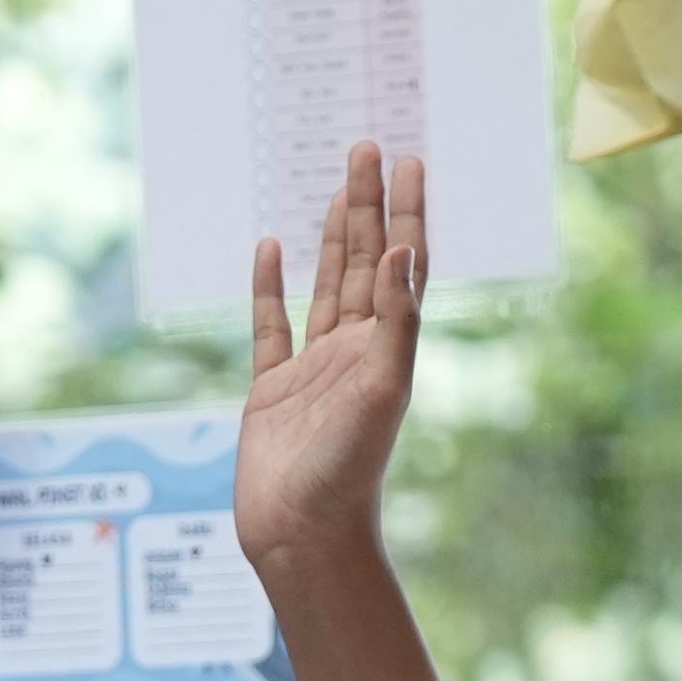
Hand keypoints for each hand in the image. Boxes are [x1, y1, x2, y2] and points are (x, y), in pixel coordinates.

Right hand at [237, 140, 425, 576]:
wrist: (303, 533)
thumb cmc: (348, 471)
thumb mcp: (381, 390)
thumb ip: (395, 323)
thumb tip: (404, 253)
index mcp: (388, 349)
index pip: (403, 266)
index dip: (408, 213)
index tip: (410, 162)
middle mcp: (357, 352)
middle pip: (366, 262)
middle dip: (367, 205)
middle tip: (367, 148)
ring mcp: (314, 369)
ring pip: (327, 285)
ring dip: (334, 237)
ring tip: (339, 188)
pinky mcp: (273, 389)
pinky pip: (271, 325)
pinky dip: (271, 286)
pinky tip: (272, 248)